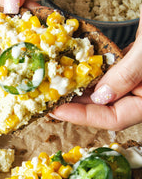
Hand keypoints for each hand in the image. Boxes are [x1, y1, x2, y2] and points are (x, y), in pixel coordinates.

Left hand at [51, 7, 141, 130]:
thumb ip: (128, 74)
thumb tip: (99, 97)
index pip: (114, 118)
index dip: (82, 117)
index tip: (55, 110)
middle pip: (106, 108)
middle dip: (76, 106)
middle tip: (46, 100)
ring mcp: (141, 77)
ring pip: (106, 91)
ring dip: (81, 89)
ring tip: (54, 86)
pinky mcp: (138, 60)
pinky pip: (111, 72)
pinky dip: (93, 71)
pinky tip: (73, 67)